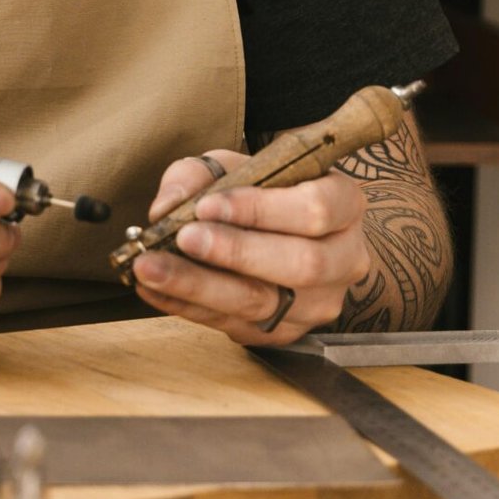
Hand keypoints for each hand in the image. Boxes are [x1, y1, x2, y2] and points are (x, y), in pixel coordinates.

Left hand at [130, 149, 368, 345]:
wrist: (288, 236)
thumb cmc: (265, 193)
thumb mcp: (237, 166)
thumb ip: (200, 175)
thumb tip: (168, 205)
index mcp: (345, 204)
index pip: (314, 210)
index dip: (260, 210)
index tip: (207, 205)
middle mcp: (344, 258)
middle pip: (300, 263)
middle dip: (235, 252)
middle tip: (183, 239)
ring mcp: (320, 303)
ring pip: (264, 302)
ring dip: (201, 287)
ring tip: (152, 268)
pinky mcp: (288, 332)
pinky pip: (236, 325)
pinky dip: (189, 307)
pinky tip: (156, 289)